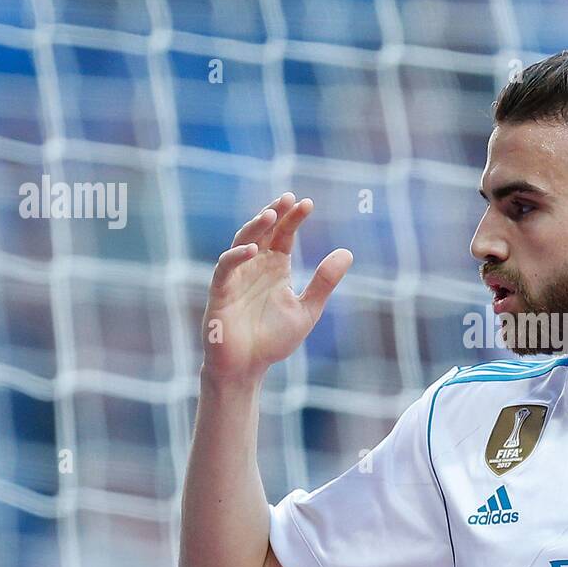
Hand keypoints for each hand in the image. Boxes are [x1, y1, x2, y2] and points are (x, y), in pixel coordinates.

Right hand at [200, 192, 352, 383]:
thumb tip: (347, 252)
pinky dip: (236, 257)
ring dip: (254, 227)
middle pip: (263, 231)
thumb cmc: (273, 340)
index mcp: (275, 268)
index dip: (293, 219)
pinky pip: (225, 268)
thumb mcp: (306, 309)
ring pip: (241, 242)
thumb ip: (324, 282)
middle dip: (274, 213)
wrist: (247, 368)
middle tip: (288, 198)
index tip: (308, 204)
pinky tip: (251, 250)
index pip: (284, 235)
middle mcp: (255, 267)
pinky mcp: (220, 292)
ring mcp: (236, 277)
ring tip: (270, 214)